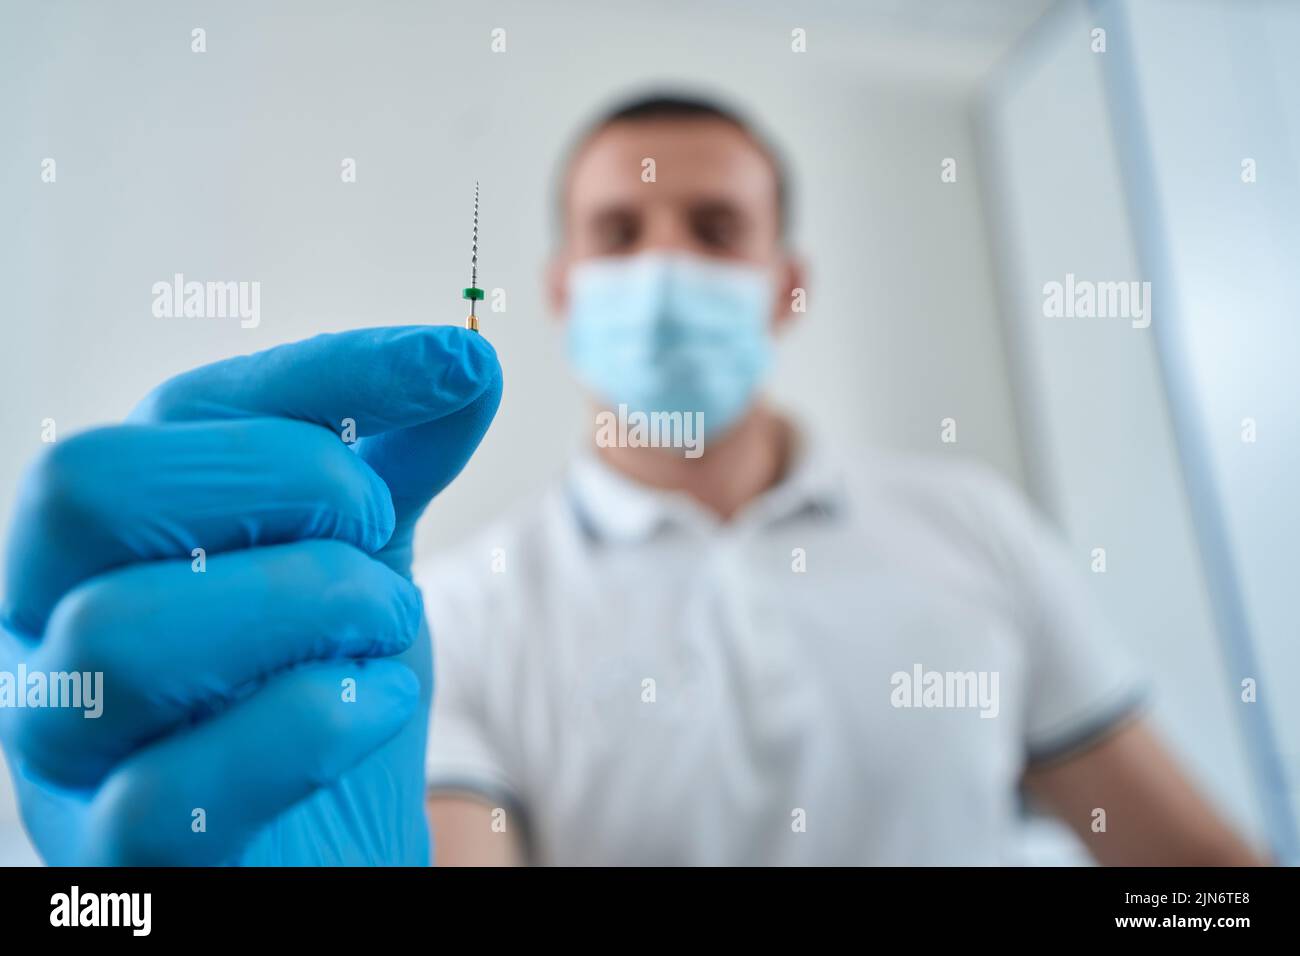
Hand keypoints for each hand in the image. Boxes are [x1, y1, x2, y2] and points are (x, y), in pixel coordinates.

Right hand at [0, 325, 501, 864]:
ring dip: (308, 605)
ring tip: (388, 627)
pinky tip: (375, 707)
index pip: (180, 408)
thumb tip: (464, 359)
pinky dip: (310, 726)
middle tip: (374, 525)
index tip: (453, 364)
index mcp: (112, 534)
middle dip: (276, 478)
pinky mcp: (116, 854)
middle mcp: (53, 624)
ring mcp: (68, 745)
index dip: (327, 373)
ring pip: (124, 635)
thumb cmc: (329, 695)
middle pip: (89, 486)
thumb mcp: (362, 559)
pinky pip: (165, 790)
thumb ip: (395, 463)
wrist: (333, 853)